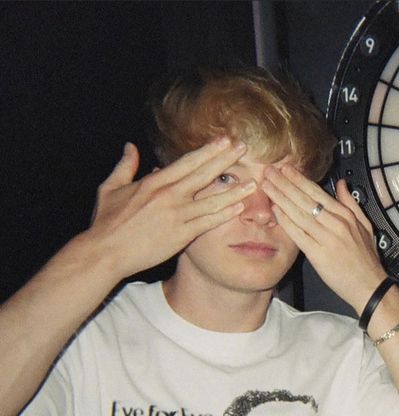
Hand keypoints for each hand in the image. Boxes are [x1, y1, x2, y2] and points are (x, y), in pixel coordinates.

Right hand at [83, 138, 254, 279]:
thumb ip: (125, 166)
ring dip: (234, 190)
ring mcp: (176, 215)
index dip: (208, 151)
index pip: (187, 162)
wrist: (105, 252)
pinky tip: (239, 208)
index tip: (223, 141)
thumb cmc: (106, 223)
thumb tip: (131, 147)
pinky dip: (224, 214)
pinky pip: (208, 222)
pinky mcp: (181, 235)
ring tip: (253, 183)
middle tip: (243, 147)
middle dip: (225, 159)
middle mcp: (168, 195)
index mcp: (154, 182)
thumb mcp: (110, 188)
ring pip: (211, 199)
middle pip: (203, 174)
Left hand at [261, 165, 386, 313]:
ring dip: (280, 198)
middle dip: (285, 184)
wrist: (370, 287)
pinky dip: (286, 221)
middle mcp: (336, 224)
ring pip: (299, 214)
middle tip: (268, 171)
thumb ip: (351, 204)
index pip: (318, 193)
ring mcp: (327, 239)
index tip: (285, 168)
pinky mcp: (319, 256)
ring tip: (266, 186)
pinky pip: (298, 235)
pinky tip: (275, 210)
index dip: (299, 180)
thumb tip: (341, 184)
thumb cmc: (366, 260)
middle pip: (305, 200)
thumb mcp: (366, 226)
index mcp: (346, 216)